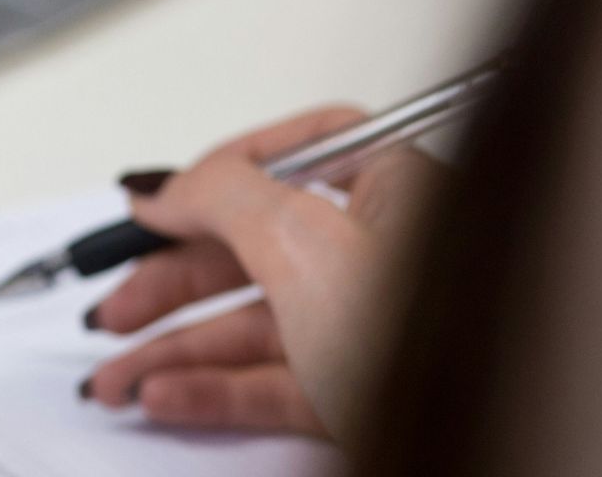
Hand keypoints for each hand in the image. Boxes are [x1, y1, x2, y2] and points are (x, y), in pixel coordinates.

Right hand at [78, 106, 446, 437]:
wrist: (488, 450)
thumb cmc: (441, 342)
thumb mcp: (304, 241)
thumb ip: (223, 195)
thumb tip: (167, 184)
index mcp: (397, 189)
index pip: (293, 155)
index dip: (215, 175)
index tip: (152, 205)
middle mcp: (385, 255)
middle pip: (251, 250)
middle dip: (167, 284)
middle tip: (113, 303)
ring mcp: (372, 329)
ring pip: (249, 326)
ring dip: (171, 350)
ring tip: (116, 376)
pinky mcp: (361, 395)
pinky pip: (267, 383)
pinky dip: (208, 388)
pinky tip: (164, 393)